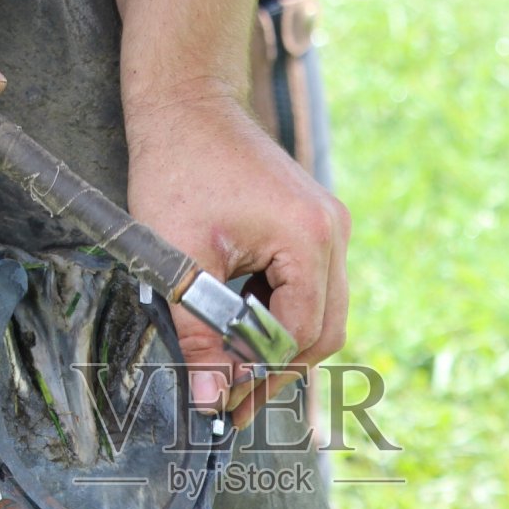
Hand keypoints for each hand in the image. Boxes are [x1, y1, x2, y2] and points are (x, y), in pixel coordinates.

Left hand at [125, 90, 350, 428]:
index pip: (298, 333)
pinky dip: (279, 317)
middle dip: (277, 371)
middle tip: (232, 405)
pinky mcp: (314, 226)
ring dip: (279, 347)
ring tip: (232, 375)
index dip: (259, 373)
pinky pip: (310, 289)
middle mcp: (332, 232)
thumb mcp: (176, 257)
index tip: (220, 400)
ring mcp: (328, 228)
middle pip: (323, 331)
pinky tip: (240, 331)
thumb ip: (196, 332)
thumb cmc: (178, 167)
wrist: (188, 103)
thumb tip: (208, 397)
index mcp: (308, 237)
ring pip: (321, 314)